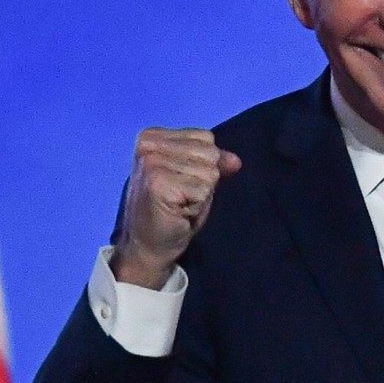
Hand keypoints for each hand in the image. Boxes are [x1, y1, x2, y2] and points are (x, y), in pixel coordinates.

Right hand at [111, 128, 241, 288]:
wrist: (148, 246)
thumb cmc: (171, 211)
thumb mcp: (194, 178)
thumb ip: (213, 163)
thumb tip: (235, 161)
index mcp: (152, 136)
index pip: (205, 137)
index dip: (203, 164)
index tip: (180, 182)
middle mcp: (148, 145)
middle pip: (210, 152)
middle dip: (204, 179)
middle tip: (181, 196)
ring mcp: (151, 163)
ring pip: (210, 171)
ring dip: (201, 193)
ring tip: (180, 203)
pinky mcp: (158, 183)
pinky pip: (204, 188)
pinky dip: (198, 205)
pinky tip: (178, 212)